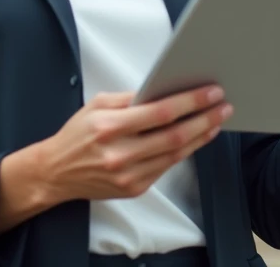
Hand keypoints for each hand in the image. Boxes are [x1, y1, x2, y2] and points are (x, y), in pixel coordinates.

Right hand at [33, 86, 230, 203]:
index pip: (160, 112)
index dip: (190, 101)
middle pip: (174, 136)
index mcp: (110, 127)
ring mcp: (128, 175)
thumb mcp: (96, 105)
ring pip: (175, 155)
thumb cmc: (76, 135)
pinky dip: (185, 152)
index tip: (211, 92)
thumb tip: (163, 91)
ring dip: (201, 137)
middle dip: (204, 119)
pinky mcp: (134, 189)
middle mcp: (120, 153)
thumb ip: (129, 99)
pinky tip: (196, 138)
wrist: (55, 173)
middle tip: (223, 106)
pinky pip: (166, 167)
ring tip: (216, 121)